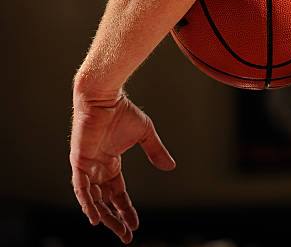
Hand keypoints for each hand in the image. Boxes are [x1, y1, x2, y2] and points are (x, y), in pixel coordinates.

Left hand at [70, 88, 175, 243]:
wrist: (105, 97)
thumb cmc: (122, 111)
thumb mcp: (145, 134)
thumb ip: (156, 151)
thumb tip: (171, 167)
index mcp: (109, 162)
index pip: (117, 193)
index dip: (126, 209)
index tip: (136, 224)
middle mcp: (96, 167)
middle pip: (105, 201)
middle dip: (116, 219)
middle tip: (126, 236)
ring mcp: (86, 166)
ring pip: (93, 199)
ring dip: (105, 216)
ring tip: (117, 231)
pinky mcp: (79, 161)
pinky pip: (82, 188)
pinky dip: (88, 204)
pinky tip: (95, 218)